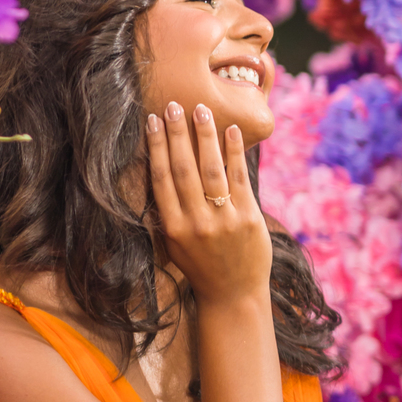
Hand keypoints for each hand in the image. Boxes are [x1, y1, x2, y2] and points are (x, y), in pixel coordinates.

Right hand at [147, 102, 271, 308]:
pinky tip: (230, 131)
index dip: (156, 147)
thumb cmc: (200, 266)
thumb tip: (158, 168)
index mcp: (172, 228)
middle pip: (184, 169)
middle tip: (174, 106)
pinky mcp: (249, 218)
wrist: (233, 295)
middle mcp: (196, 223)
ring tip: (201, 110)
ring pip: (211, 169)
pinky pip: (239, 178)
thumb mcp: (173, 244)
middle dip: (177, 134)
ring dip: (205, 136)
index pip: (161, 178)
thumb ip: (167, 212)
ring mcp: (224, 220)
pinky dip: (234, 152)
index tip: (152, 121)